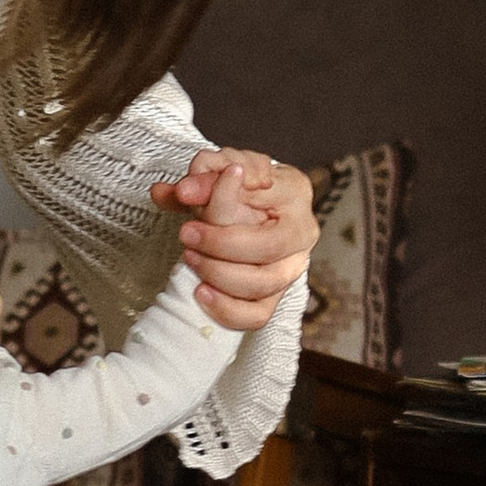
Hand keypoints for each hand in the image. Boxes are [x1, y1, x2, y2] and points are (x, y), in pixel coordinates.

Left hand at [150, 146, 314, 332]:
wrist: (243, 209)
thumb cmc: (235, 187)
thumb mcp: (218, 170)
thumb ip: (200, 177)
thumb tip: (183, 191)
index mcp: (294, 191)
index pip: (263, 198)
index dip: (222, 197)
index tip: (186, 193)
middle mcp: (302, 232)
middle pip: (268, 248)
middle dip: (220, 243)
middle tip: (186, 233)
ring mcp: (291, 267)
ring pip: (262, 284)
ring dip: (218, 273)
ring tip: (191, 256)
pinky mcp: (276, 296)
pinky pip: (257, 315)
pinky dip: (226, 309)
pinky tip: (201, 292)